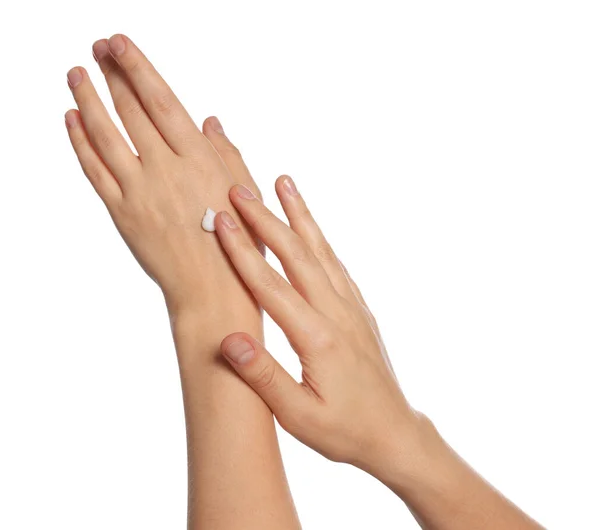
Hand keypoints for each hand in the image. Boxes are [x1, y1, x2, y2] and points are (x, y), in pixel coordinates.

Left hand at [65, 35, 260, 318]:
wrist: (214, 291)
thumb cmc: (238, 243)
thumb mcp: (245, 191)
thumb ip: (226, 152)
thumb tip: (209, 120)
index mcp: (200, 160)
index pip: (161, 101)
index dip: (137, 68)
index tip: (119, 44)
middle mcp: (166, 169)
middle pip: (131, 111)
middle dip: (112, 74)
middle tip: (98, 47)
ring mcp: (140, 191)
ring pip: (105, 135)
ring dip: (88, 100)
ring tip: (75, 74)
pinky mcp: (122, 214)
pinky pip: (94, 171)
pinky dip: (80, 143)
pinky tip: (71, 120)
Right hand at [213, 178, 424, 472]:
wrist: (394, 433)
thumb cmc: (344, 429)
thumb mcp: (298, 415)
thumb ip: (262, 375)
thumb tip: (230, 338)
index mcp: (317, 336)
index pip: (271, 284)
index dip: (243, 250)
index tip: (221, 219)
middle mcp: (336, 312)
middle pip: (297, 254)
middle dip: (266, 218)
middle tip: (240, 188)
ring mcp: (351, 307)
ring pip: (321, 250)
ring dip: (300, 214)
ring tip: (285, 182)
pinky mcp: (358, 310)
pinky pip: (336, 264)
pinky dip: (320, 238)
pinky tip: (312, 228)